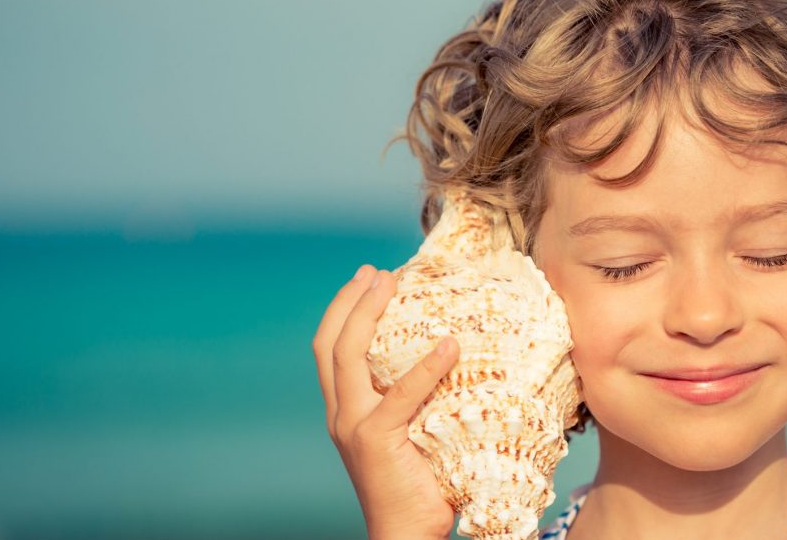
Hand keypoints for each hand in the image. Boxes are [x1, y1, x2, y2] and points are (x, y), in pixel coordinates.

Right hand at [312, 265, 459, 539]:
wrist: (405, 535)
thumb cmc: (420, 485)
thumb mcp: (411, 432)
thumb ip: (417, 400)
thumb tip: (456, 357)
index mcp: (344, 411)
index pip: (330, 350)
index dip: (343, 311)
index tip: (367, 280)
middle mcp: (340, 414)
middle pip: (330, 343)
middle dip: (349, 301)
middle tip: (375, 272)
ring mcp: (353, 426)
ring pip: (348, 355)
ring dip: (367, 313)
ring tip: (391, 284)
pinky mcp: (375, 439)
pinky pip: (401, 394)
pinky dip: (425, 366)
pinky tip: (449, 346)